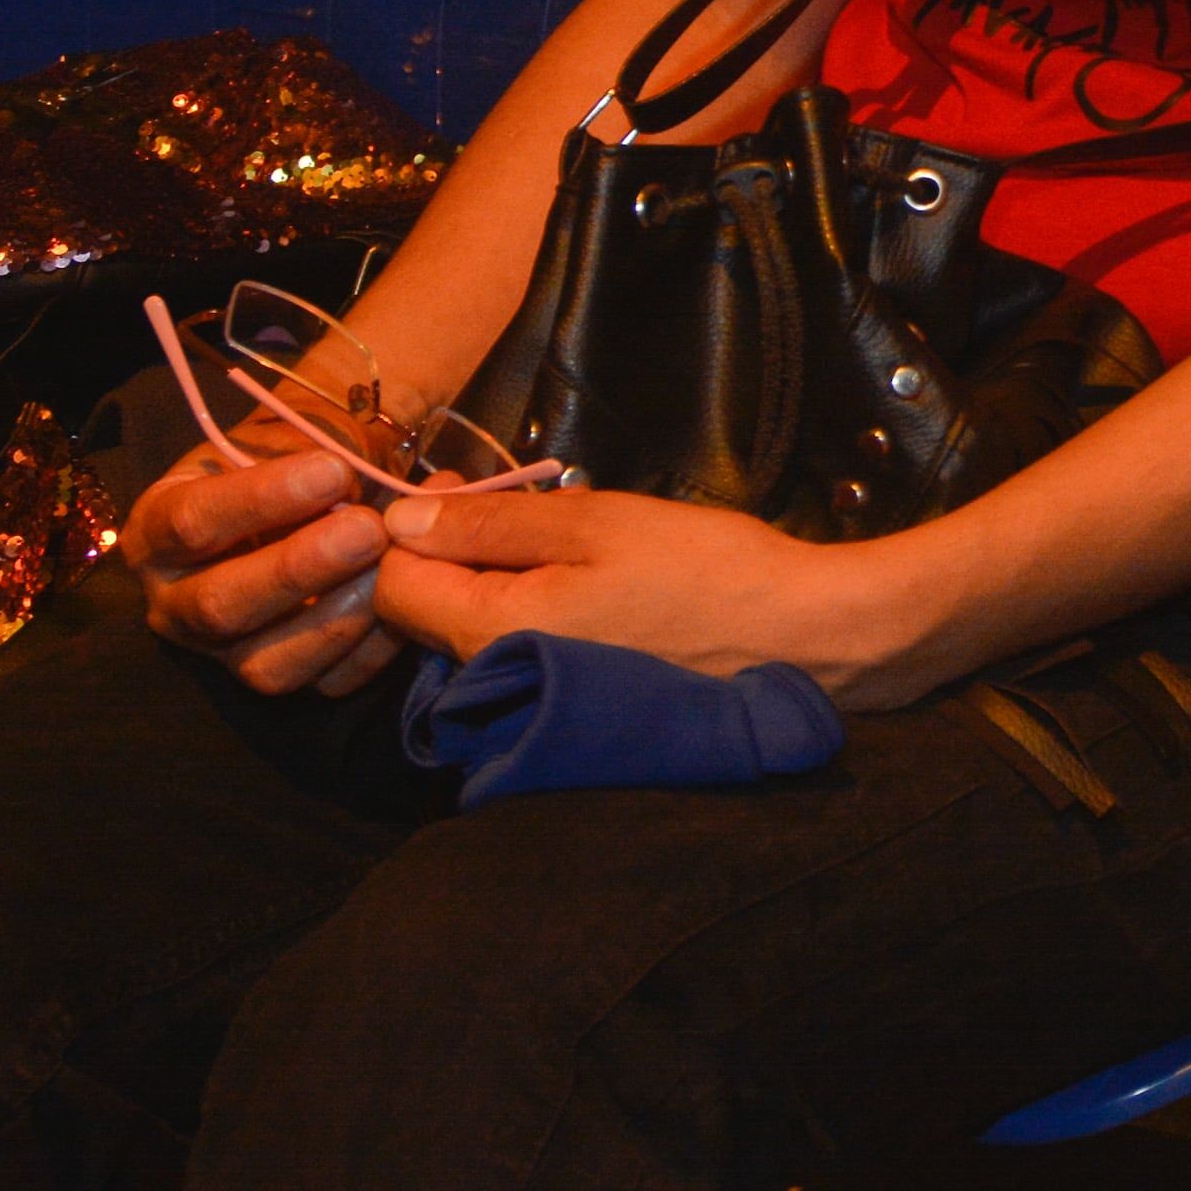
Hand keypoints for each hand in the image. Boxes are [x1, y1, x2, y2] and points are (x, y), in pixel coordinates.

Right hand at [126, 444, 398, 696]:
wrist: (327, 487)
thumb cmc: (297, 456)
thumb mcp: (291, 434)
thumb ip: (311, 449)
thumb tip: (348, 478)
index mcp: (160, 527)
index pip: (191, 522)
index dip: (260, 499)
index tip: (333, 472)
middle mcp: (175, 600)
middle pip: (219, 605)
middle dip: (297, 570)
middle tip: (368, 530)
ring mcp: (223, 650)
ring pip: (266, 663)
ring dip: (336, 617)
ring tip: (392, 568)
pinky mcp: (278, 675)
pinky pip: (321, 684)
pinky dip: (370, 651)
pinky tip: (408, 609)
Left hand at [371, 482, 909, 703]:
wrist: (801, 641)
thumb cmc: (704, 571)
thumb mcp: (596, 523)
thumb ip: (492, 523)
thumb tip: (400, 518)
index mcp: (491, 632)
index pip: (390, 586)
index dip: (409, 527)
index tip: (464, 488)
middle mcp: (495, 680)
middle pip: (426, 609)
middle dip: (453, 548)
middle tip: (522, 500)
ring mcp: (533, 698)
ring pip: (473, 625)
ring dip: (496, 573)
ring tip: (565, 534)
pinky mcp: (568, 701)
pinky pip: (516, 646)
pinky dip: (531, 604)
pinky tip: (587, 581)